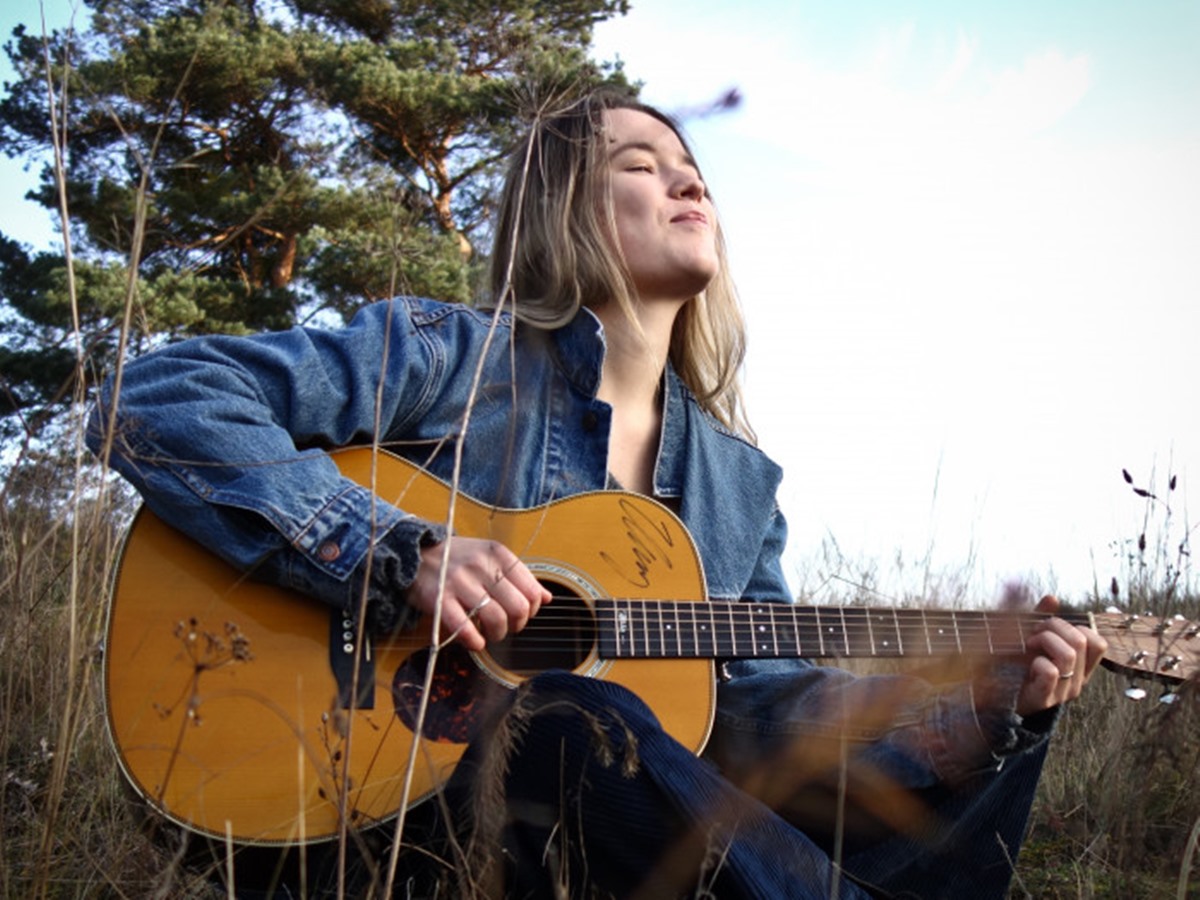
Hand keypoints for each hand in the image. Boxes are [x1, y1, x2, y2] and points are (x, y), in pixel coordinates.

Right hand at [406, 536, 550, 650]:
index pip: (532, 590)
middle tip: (507, 627)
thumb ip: (519, 576)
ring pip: (495, 618)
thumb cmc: (458, 558)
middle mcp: (481, 566)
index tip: (521, 614)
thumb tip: (547, 598)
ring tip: (490, 634)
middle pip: (518, 606)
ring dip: (497, 634)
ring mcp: (459, 582)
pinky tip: (476, 643)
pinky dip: (474, 642)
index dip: (532, 609)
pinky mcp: (439, 599)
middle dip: (517, 625)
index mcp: (498, 554)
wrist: (415, 553)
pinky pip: (463, 628)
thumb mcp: (491, 558)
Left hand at [993, 595, 1108, 716]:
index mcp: (1080, 667)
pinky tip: (1026, 665)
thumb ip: (1042, 619)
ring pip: (1069, 654)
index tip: (1051, 629)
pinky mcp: (1044, 699)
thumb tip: (1052, 598)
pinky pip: (1050, 672)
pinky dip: (1035, 661)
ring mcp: (1062, 691)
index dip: (1075, 627)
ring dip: (1043, 640)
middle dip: (1053, 626)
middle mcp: (1077, 680)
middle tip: (1033, 634)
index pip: (1097, 642)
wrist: (995, 696)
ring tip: (1027, 646)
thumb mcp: (1032, 639)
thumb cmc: (1017, 665)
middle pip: (1080, 640)